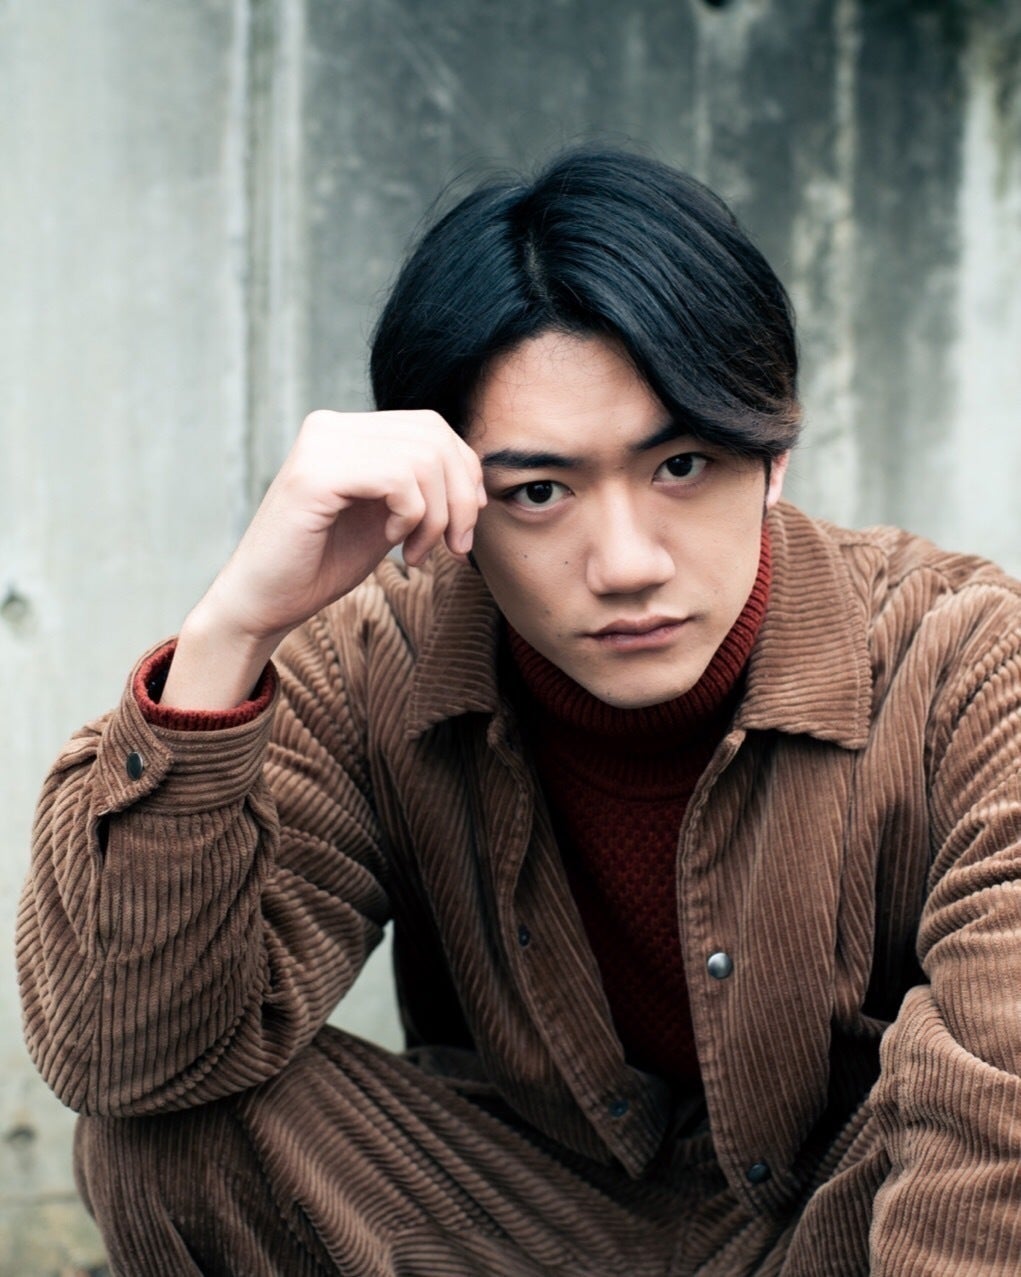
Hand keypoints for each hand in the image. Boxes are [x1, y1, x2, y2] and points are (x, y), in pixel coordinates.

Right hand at [162, 409, 484, 708]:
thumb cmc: (321, 564)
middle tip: (455, 547)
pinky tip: (392, 543)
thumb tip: (473, 476)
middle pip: (434, 436)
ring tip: (416, 553)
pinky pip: (398, 479)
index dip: (464, 474)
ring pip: (423, 459)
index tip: (464, 527)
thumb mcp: (386, 516)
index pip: (431, 427)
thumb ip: (418, 487)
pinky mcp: (315, 474)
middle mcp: (331, 427)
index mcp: (347, 431)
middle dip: (460, 498)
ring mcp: (320, 446)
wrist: (263, 603)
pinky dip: (412, 517)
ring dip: (437, 517)